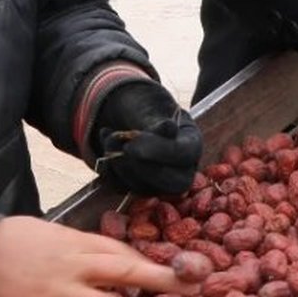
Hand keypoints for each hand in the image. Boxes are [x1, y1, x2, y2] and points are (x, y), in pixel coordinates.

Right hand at [0, 217, 193, 296]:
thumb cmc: (3, 242)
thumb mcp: (43, 232)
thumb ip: (75, 247)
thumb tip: (107, 259)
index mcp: (72, 242)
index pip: (119, 252)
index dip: (148, 264)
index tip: (175, 274)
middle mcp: (69, 265)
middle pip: (123, 271)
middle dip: (161, 280)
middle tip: (192, 291)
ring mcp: (52, 292)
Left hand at [93, 80, 203, 196]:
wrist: (129, 112)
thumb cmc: (146, 108)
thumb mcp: (154, 108)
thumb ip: (159, 121)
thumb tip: (169, 129)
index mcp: (192, 143)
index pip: (185, 154)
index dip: (159, 151)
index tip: (131, 143)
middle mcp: (183, 168)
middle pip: (174, 183)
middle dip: (141, 166)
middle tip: (123, 146)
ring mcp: (161, 182)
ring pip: (145, 188)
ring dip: (120, 164)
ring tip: (110, 137)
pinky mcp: (138, 187)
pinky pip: (123, 188)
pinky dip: (108, 167)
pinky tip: (106, 143)